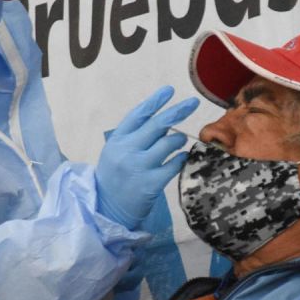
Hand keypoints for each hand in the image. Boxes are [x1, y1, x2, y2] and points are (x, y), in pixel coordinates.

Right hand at [96, 86, 198, 229]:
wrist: (106, 209)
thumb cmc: (114, 177)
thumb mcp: (116, 151)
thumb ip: (135, 136)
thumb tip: (164, 121)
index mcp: (118, 139)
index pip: (138, 114)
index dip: (155, 100)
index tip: (170, 90)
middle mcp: (127, 150)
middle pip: (158, 125)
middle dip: (178, 111)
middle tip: (193, 103)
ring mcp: (139, 167)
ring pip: (169, 143)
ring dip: (179, 140)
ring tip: (179, 143)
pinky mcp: (151, 184)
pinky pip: (174, 164)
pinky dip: (181, 158)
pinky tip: (181, 158)